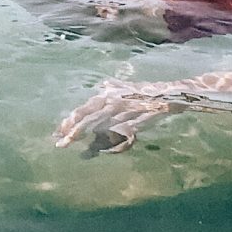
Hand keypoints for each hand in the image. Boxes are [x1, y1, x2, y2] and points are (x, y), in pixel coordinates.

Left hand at [55, 78, 218, 152]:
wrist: (172, 92)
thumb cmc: (150, 92)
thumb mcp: (130, 87)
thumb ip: (115, 88)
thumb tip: (103, 85)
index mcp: (111, 95)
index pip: (86, 108)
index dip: (72, 120)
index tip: (59, 131)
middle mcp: (115, 100)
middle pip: (89, 116)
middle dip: (73, 129)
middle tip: (59, 143)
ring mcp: (126, 110)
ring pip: (100, 123)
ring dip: (85, 133)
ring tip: (70, 143)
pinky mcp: (137, 118)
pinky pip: (120, 129)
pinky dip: (109, 137)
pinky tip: (100, 146)